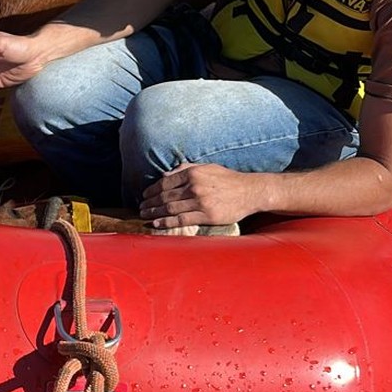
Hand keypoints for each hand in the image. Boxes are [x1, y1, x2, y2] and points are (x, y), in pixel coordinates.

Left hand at [140, 163, 262, 229]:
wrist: (250, 191)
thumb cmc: (228, 179)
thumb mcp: (207, 167)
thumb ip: (186, 169)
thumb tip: (166, 175)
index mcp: (193, 173)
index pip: (165, 182)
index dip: (151, 190)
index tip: (144, 195)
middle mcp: (195, 186)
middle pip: (164, 196)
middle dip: (149, 202)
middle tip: (140, 208)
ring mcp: (200, 201)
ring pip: (170, 208)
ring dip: (154, 213)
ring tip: (144, 215)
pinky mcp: (207, 215)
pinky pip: (181, 220)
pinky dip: (166, 222)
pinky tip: (157, 224)